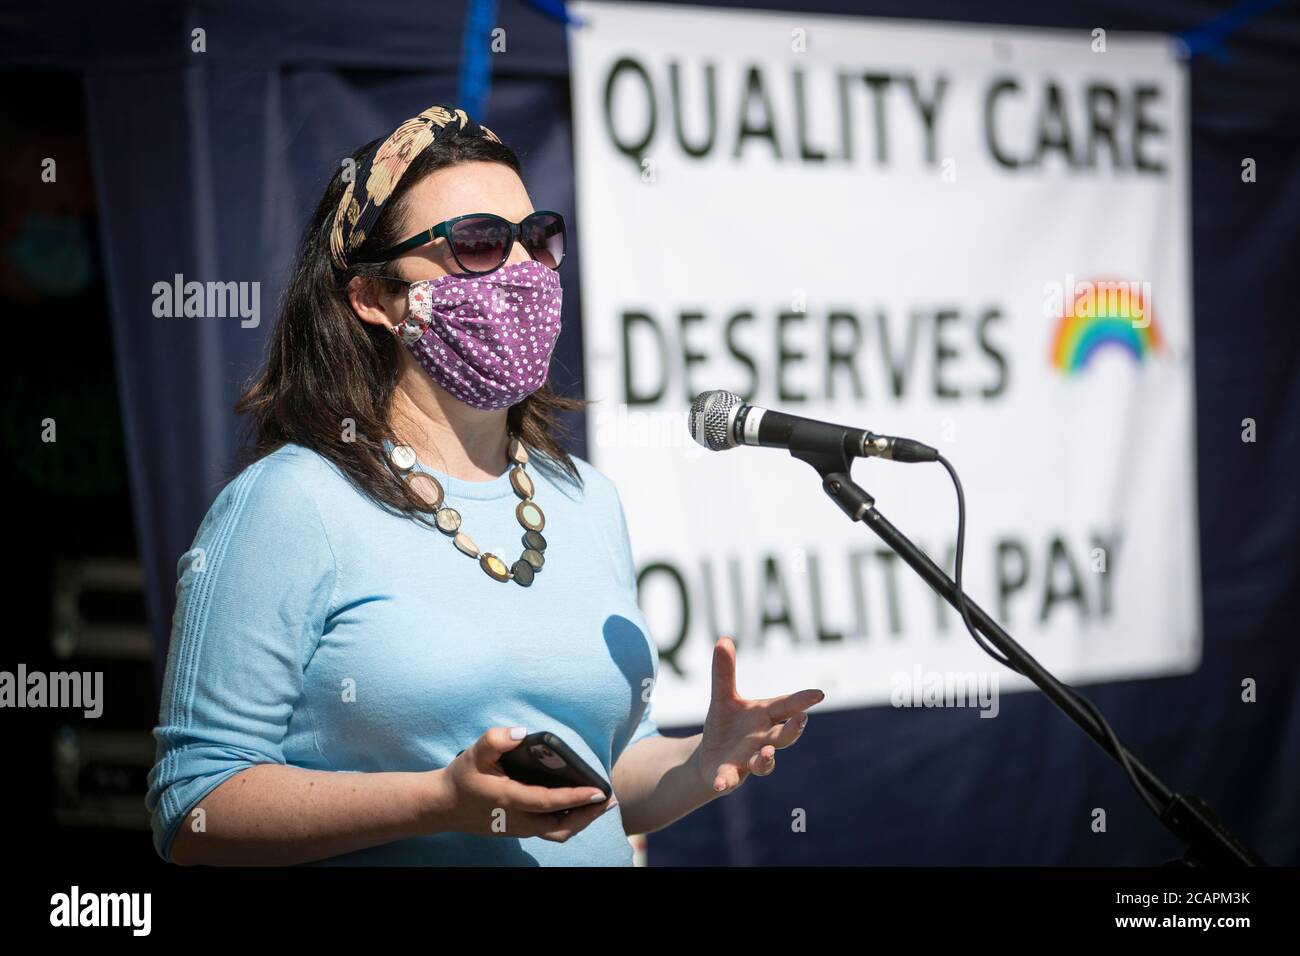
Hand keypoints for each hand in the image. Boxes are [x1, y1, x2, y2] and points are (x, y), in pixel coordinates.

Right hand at [436, 727, 617, 841]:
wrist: (444, 806)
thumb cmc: (462, 777)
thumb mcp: (475, 753)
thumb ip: (496, 739)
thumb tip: (522, 732)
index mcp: (510, 800)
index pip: (550, 802)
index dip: (576, 797)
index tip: (599, 791)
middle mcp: (518, 820)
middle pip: (561, 827)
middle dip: (588, 815)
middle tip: (609, 799)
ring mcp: (519, 829)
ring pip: (557, 833)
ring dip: (581, 821)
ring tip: (599, 805)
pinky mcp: (519, 830)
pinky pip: (550, 831)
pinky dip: (568, 822)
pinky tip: (578, 807)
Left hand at [697, 636, 823, 795]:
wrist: (711, 757)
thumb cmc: (727, 724)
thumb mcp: (723, 697)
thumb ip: (724, 672)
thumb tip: (723, 638)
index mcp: (765, 716)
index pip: (787, 706)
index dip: (803, 700)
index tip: (819, 693)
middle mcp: (763, 739)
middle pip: (783, 736)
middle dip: (794, 729)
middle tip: (802, 719)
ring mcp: (749, 760)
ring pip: (764, 762)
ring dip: (766, 758)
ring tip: (765, 752)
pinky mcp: (730, 776)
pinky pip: (730, 780)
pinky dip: (726, 781)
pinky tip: (720, 783)